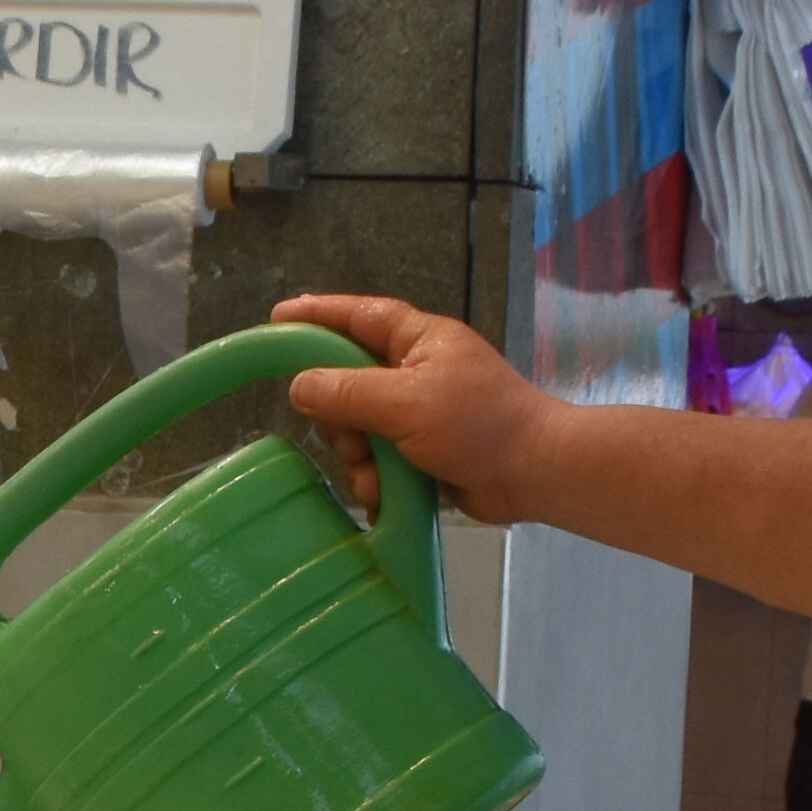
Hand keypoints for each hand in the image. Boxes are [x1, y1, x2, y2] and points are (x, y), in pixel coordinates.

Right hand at [267, 296, 566, 522]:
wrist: (534, 473)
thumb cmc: (477, 424)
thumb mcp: (406, 402)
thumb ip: (347, 392)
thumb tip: (299, 387)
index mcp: (418, 340)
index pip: (357, 316)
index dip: (316, 314)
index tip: (276, 319)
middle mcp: (415, 370)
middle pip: (347, 381)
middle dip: (339, 418)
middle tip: (349, 440)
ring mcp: (419, 413)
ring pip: (357, 428)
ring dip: (358, 459)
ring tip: (375, 479)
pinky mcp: (423, 451)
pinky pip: (378, 460)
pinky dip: (376, 479)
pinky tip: (383, 496)